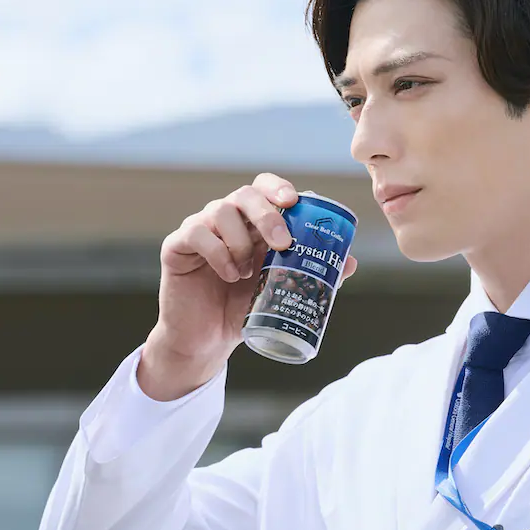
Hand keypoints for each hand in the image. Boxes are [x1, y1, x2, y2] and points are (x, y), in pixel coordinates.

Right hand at [139, 173, 358, 399]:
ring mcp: (201, 229)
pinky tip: (229, 275)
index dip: (278, 188)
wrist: (207, 341)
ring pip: (220, 209)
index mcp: (252, 223)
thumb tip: (351, 262)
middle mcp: (227, 219)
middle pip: (245, 193)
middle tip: (282, 243)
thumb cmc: (245, 310)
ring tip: (247, 273)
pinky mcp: (177, 245)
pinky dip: (217, 252)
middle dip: (267, 213)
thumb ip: (312, 274)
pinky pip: (196, 232)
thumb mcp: (282, 291)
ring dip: (241, 240)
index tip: (293, 201)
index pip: (264, 188)